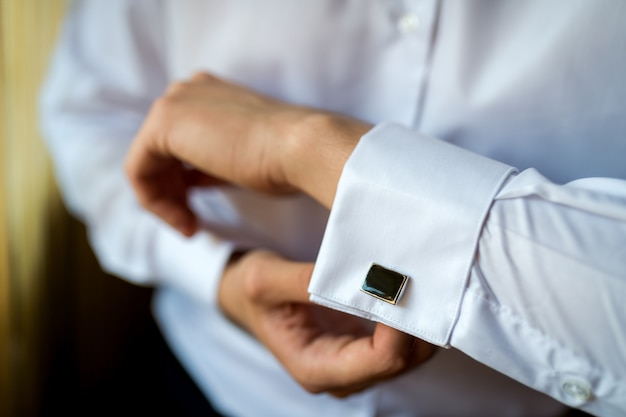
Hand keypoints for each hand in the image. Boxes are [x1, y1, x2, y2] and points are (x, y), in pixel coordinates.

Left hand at [125, 73, 370, 235]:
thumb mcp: (241, 162)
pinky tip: (184, 220)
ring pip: (146, 162)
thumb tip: (192, 180)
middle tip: (191, 225)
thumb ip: (212, 165)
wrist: (301, 148)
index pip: (179, 143)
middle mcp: (188, 91)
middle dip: (170, 193)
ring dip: (164, 202)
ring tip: (190, 226)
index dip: (182, 183)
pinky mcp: (163, 123)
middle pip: (158, 152)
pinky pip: (138, 170)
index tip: (199, 214)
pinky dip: (155, 202)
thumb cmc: (286, 160)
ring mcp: (174, 102)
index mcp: (210, 94)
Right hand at [218, 250, 435, 396]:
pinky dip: (410, 319)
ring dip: (419, 322)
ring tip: (424, 282)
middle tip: (426, 280)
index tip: (404, 288)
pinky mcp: (361, 347)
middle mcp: (339, 375)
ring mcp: (353, 364)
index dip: (400, 329)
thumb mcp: (265, 280)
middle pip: (400, 362)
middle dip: (417, 325)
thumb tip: (356, 276)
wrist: (246, 298)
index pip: (378, 361)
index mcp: (314, 368)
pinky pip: (399, 342)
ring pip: (407, 355)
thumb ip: (306, 281)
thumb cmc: (252, 292)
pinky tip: (413, 290)